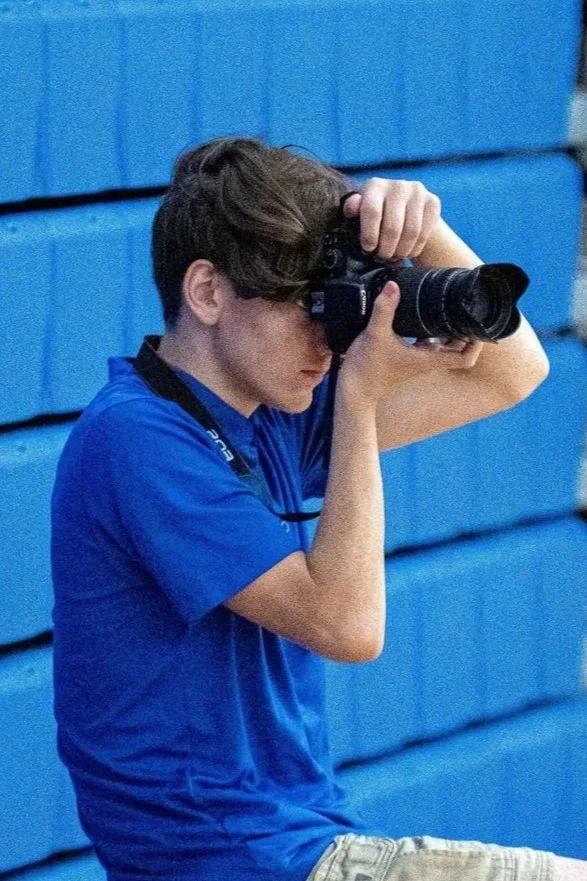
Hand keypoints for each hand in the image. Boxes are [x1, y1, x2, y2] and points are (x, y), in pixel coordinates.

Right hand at [339, 281, 482, 403]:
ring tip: (450, 308)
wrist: (353, 390)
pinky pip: (427, 343)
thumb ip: (384, 309)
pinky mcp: (407, 356)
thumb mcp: (375, 334)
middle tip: (466, 308)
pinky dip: (431, 332)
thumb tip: (393, 285)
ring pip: (443, 345)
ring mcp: (418, 359)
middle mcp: (427, 360)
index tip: (477, 323)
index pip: (465, 358)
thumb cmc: (367, 369)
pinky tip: (423, 316)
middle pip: (458, 349)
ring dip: (449, 330)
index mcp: (428, 359)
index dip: (477, 343)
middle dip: (466, 331)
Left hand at [343, 178, 441, 259]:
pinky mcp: (433, 201)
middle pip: (393, 227)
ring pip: (411, 232)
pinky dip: (414, 248)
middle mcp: (398, 185)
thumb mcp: (359, 214)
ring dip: (401, 251)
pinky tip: (407, 252)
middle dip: (386, 249)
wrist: (404, 210)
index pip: (372, 211)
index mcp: (375, 186)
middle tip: (382, 257)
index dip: (369, 235)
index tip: (368, 250)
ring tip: (393, 256)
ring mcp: (417, 192)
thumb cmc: (375, 215)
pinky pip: (424, 233)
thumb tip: (352, 207)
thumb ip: (353, 211)